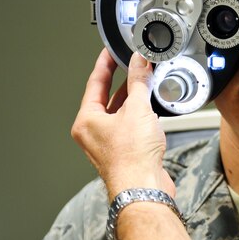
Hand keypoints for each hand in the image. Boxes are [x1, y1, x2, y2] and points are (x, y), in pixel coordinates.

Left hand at [71, 49, 173, 199]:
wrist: (143, 187)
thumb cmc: (132, 158)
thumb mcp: (138, 110)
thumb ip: (139, 82)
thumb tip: (139, 63)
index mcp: (86, 120)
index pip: (95, 83)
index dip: (105, 65)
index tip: (111, 52)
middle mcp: (93, 133)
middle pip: (107, 99)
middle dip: (124, 83)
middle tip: (134, 67)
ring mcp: (107, 144)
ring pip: (119, 114)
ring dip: (134, 102)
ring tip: (146, 88)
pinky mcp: (123, 153)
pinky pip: (129, 128)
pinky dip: (139, 118)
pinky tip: (151, 114)